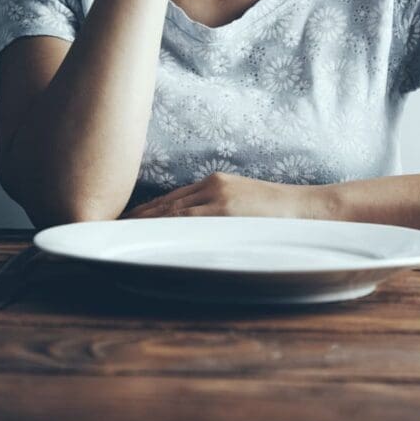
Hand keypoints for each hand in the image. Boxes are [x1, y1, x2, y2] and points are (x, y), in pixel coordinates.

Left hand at [119, 172, 329, 219]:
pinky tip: (147, 238)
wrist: (309, 209)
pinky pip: (186, 222)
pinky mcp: (225, 212)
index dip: (146, 211)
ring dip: (143, 226)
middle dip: (138, 218)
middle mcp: (212, 187)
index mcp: (216, 182)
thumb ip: (218, 212)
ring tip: (120, 237)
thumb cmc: (280, 215)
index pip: (172, 198)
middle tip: (110, 230)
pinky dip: (164, 229)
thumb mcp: (245, 204)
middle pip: (165, 204)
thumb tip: (192, 233)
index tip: (126, 223)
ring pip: (171, 213)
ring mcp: (218, 199)